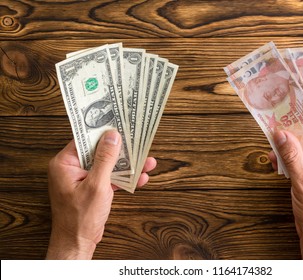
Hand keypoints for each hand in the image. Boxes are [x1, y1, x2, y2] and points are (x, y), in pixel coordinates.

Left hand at [46, 130, 156, 258]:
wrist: (78, 243)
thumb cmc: (80, 217)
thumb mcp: (97, 185)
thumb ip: (105, 159)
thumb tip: (112, 137)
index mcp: (65, 164)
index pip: (84, 140)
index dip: (102, 131)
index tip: (118, 122)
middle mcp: (72, 169)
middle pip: (99, 151)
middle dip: (121, 150)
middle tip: (137, 140)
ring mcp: (83, 179)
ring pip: (108, 165)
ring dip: (127, 165)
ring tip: (147, 161)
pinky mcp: (93, 188)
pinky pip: (110, 178)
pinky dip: (124, 178)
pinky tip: (141, 177)